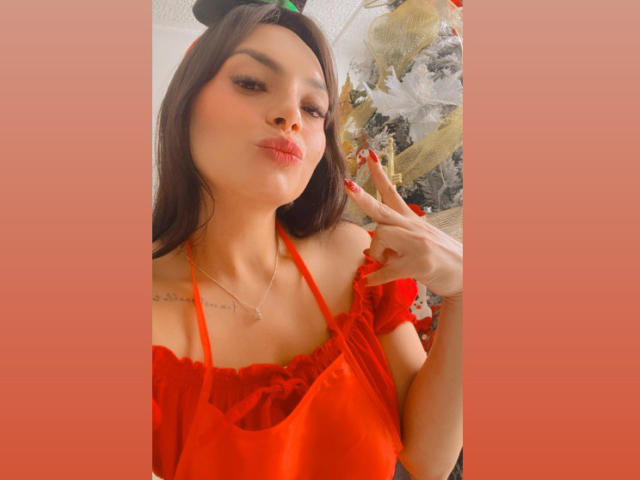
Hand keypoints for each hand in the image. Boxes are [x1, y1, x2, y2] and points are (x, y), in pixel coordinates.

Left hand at [345, 149, 462, 298]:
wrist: (466, 273)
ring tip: (382, 264)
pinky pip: (387, 270)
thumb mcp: (414, 245)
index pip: (391, 192)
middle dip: (362, 197)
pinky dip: (375, 277)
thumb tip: (366, 249)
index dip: (379, 175)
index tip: (369, 155)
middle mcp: (412, 227)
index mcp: (409, 220)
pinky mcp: (419, 264)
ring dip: (376, 253)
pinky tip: (368, 281)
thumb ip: (391, 245)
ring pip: (381, 237)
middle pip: (381, 209)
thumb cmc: (437, 259)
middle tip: (346, 184)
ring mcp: (417, 244)